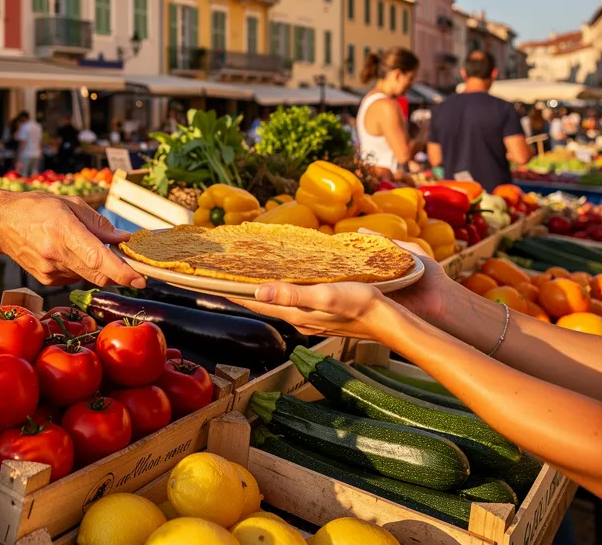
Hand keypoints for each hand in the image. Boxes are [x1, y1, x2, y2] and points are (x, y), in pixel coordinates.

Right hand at [0, 194, 146, 288]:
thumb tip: (123, 239)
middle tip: (131, 264)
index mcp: (64, 231)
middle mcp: (56, 255)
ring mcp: (50, 271)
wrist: (2, 224)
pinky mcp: (47, 281)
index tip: (140, 279)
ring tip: (86, 245)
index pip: (97, 259)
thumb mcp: (70, 206)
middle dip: (119, 273)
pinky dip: (82, 268)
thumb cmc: (36, 208)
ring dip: (99, 267)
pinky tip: (70, 252)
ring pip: (89, 276)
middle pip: (98, 274)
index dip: (121, 271)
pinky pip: (76, 277)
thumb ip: (99, 224)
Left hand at [238, 279, 391, 339]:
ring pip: (278, 305)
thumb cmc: (360, 305)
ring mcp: (311, 319)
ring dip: (261, 294)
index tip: (213, 285)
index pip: (257, 305)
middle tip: (224, 279)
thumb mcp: (325, 295)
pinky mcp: (322, 315)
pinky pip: (293, 303)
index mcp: (296, 314)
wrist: (388, 321)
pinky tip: (284, 286)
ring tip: (247, 280)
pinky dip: (281, 294)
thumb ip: (292, 294)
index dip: (234, 295)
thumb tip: (259, 292)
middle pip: (263, 306)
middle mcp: (299, 319)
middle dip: (243, 293)